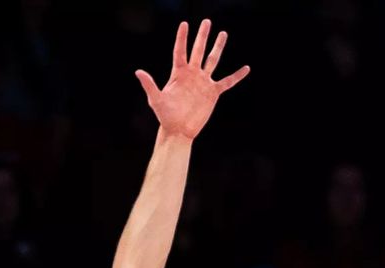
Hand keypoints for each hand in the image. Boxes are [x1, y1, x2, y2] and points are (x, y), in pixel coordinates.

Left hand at [135, 19, 249, 139]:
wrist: (179, 129)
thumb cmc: (165, 115)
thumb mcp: (156, 99)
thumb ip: (149, 85)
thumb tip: (138, 71)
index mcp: (179, 73)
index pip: (181, 50)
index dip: (182, 37)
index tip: (185, 24)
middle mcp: (192, 74)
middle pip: (199, 50)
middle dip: (203, 36)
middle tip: (207, 22)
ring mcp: (203, 82)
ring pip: (213, 60)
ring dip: (218, 47)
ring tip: (223, 34)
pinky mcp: (213, 92)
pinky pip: (227, 82)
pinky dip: (237, 76)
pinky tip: (246, 68)